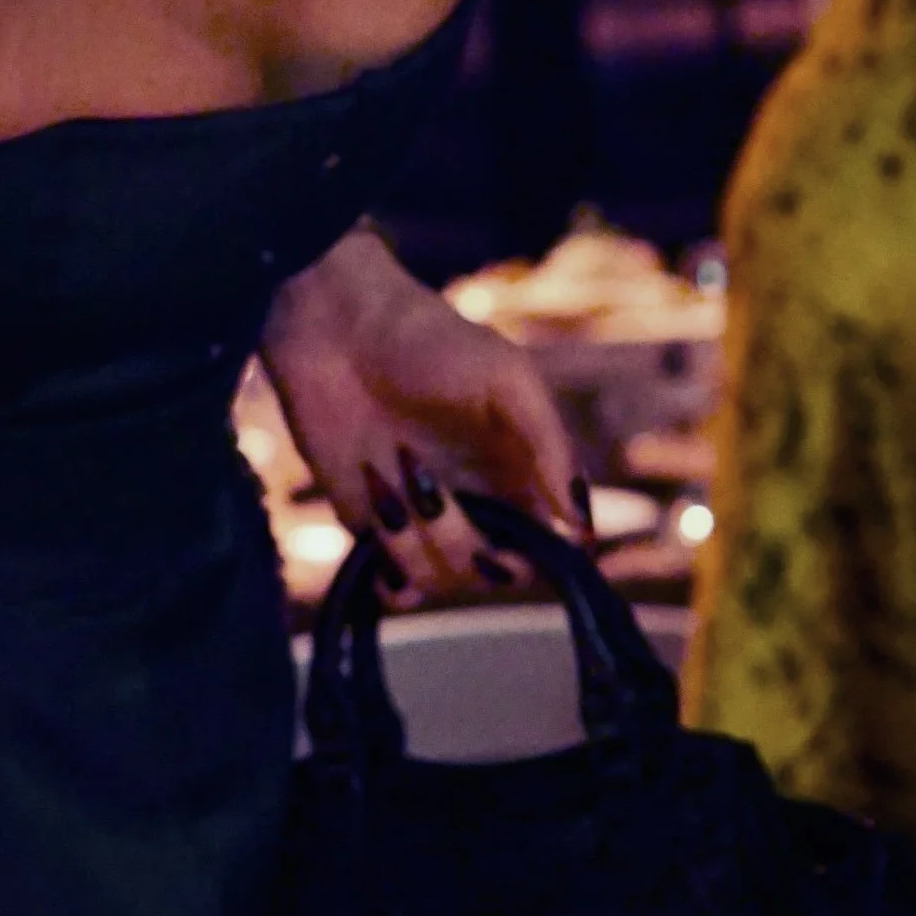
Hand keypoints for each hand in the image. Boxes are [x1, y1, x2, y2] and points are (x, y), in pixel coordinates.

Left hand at [264, 227, 580, 603]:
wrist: (335, 326)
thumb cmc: (430, 340)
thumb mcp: (507, 379)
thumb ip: (548, 448)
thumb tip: (581, 526)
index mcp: (520, 470)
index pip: (550, 544)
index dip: (538, 557)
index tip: (509, 541)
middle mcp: (479, 502)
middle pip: (497, 573)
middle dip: (471, 551)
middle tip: (432, 492)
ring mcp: (425, 519)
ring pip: (445, 581)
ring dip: (417, 541)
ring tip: (388, 470)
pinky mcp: (373, 527)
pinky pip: (394, 589)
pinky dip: (391, 579)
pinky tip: (379, 527)